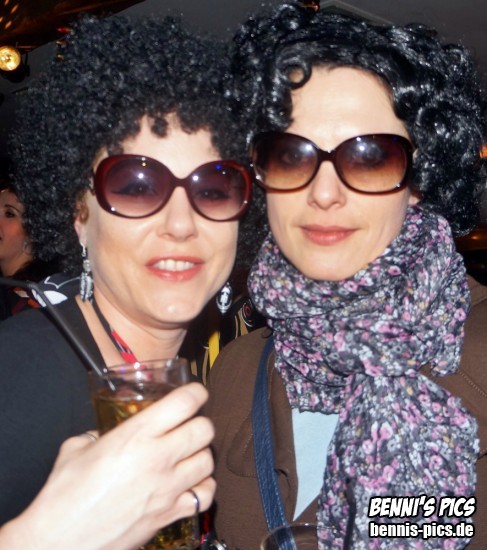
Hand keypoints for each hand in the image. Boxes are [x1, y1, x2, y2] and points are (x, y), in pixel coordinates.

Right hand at [0, 383, 214, 549]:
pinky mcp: (169, 515)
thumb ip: (98, 434)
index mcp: (135, 435)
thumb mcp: (76, 448)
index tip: (195, 393)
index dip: (195, 393)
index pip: (184, 402)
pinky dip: (202, 487)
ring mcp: (167, 488)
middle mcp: (157, 458)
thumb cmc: (63, 494)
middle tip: (189, 425)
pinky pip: (204, 496)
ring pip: (208, 460)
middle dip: (200, 422)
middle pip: (204, 429)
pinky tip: (190, 483)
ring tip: (188, 454)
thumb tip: (105, 434)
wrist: (60, 542)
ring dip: (201, 454)